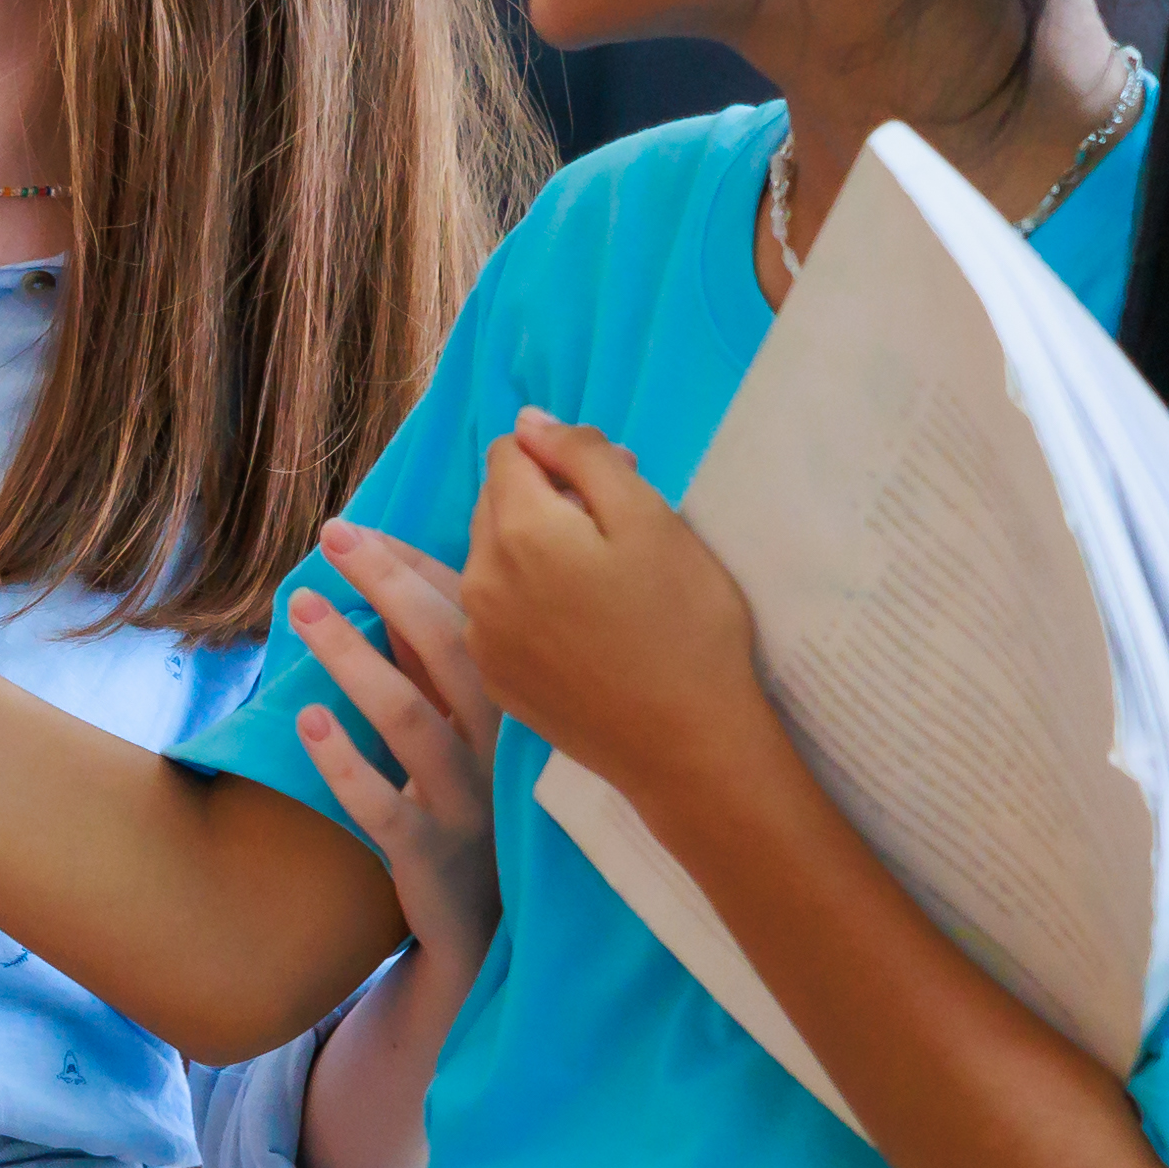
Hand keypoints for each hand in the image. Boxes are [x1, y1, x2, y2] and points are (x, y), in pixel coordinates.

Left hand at [286, 522, 500, 964]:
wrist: (482, 931)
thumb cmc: (469, 807)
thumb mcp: (463, 730)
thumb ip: (432, 666)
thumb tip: (385, 579)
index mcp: (514, 707)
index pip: (470, 618)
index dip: (416, 568)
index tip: (361, 528)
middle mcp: (502, 749)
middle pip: (450, 651)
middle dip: (391, 586)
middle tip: (334, 537)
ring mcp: (469, 805)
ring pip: (412, 720)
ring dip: (354, 657)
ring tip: (304, 608)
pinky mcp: (431, 856)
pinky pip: (385, 806)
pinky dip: (346, 762)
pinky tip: (310, 719)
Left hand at [459, 411, 775, 795]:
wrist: (688, 746)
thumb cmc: (684, 624)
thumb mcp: (650, 518)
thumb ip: (584, 456)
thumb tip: (529, 421)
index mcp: (517, 532)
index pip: (509, 452)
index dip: (562, 455)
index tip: (612, 486)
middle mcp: (479, 580)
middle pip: (495, 503)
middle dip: (546, 499)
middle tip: (617, 532)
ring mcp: (481, 635)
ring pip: (493, 558)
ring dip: (534, 549)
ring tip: (603, 582)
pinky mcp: (496, 678)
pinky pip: (497, 611)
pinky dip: (528, 600)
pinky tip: (583, 627)